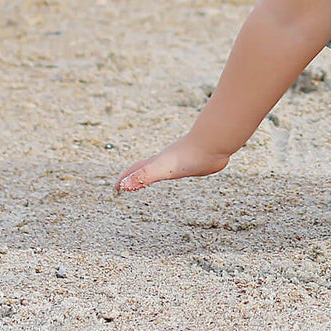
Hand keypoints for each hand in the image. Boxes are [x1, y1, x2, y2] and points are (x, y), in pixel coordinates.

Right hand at [114, 135, 230, 192]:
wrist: (214, 143)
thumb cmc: (187, 156)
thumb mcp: (161, 168)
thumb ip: (143, 176)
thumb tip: (122, 186)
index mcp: (157, 162)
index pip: (136, 170)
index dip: (125, 178)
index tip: (116, 187)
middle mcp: (167, 159)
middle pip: (147, 166)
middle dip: (136, 174)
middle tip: (128, 182)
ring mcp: (181, 160)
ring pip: (165, 166)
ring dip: (156, 171)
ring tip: (153, 176)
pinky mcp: (196, 162)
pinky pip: (182, 167)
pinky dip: (176, 170)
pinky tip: (183, 169)